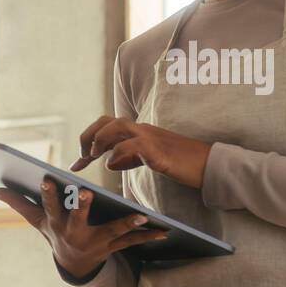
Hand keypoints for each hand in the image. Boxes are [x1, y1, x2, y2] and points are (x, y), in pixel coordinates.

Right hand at [0, 180, 168, 279]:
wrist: (74, 265)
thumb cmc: (55, 234)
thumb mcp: (38, 222)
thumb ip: (20, 204)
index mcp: (56, 224)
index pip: (49, 207)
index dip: (48, 194)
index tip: (46, 179)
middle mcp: (74, 234)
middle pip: (77, 219)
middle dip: (81, 207)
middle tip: (86, 192)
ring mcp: (95, 243)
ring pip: (111, 232)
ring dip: (127, 224)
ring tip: (141, 215)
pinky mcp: (113, 248)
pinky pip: (131, 242)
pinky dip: (147, 236)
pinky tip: (163, 231)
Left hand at [68, 116, 211, 188]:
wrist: (209, 165)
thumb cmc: (180, 163)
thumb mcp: (148, 159)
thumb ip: (129, 157)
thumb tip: (110, 161)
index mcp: (138, 132)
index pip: (106, 127)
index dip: (88, 141)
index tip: (76, 163)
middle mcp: (141, 130)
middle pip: (107, 121)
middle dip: (88, 136)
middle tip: (82, 157)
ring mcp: (150, 138)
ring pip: (117, 126)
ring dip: (100, 140)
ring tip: (94, 156)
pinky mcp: (159, 151)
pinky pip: (134, 145)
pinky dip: (119, 154)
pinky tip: (114, 166)